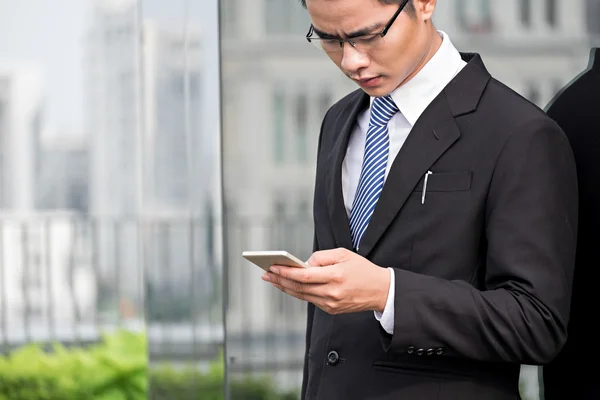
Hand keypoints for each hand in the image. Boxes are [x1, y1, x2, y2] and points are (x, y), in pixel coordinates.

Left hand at [262, 248, 389, 314]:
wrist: (380, 291)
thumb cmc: (362, 269)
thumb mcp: (344, 254)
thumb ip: (322, 257)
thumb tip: (303, 263)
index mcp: (335, 276)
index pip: (304, 276)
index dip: (286, 272)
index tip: (273, 267)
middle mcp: (332, 293)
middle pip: (299, 287)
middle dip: (279, 280)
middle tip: (265, 273)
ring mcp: (331, 304)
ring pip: (302, 295)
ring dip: (284, 287)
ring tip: (272, 279)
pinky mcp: (331, 309)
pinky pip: (310, 300)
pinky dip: (297, 292)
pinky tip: (288, 286)